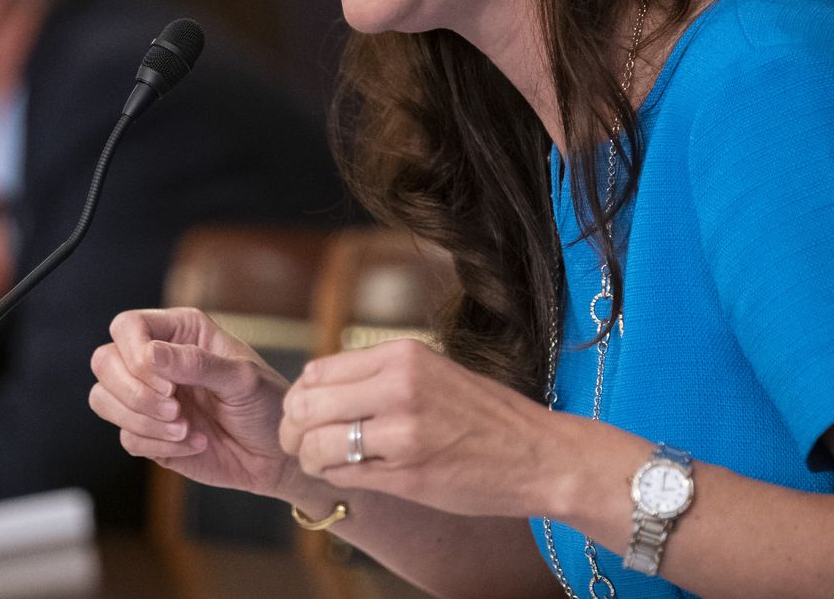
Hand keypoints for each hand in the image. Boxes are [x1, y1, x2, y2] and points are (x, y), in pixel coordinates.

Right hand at [89, 307, 295, 497]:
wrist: (275, 455)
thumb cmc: (266, 405)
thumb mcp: (242, 379)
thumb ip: (197, 363)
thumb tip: (149, 355)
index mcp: (180, 332)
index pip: (128, 326)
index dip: (135, 353)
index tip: (168, 384)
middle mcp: (157, 361)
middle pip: (104, 361)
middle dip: (134, 392)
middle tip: (175, 408)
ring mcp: (149, 398)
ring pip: (103, 399)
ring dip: (141, 419)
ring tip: (185, 428)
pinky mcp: (148, 434)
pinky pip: (127, 437)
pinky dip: (158, 443)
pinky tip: (194, 443)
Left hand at [278, 337, 576, 518]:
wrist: (539, 455)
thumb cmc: (483, 415)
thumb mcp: (431, 372)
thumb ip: (378, 375)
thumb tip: (314, 387)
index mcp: (402, 355)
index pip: (316, 371)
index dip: (300, 397)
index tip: (305, 413)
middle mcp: (399, 387)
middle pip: (306, 405)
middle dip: (293, 429)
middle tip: (299, 443)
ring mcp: (403, 433)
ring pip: (317, 444)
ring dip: (311, 459)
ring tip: (324, 462)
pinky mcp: (408, 475)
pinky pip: (343, 476)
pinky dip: (336, 478)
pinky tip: (353, 475)